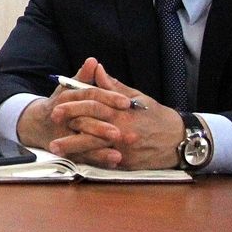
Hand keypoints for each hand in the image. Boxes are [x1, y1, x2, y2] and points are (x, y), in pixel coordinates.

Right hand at [16, 57, 111, 151]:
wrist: (39, 124)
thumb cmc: (62, 104)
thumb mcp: (70, 88)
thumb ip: (83, 77)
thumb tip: (93, 61)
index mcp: (68, 97)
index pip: (89, 95)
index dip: (108, 97)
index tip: (126, 103)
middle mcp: (64, 115)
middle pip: (84, 120)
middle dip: (102, 127)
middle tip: (120, 132)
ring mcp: (64, 134)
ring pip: (82, 140)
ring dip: (100, 147)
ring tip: (119, 153)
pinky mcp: (67, 149)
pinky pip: (83, 155)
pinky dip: (99, 158)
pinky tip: (114, 160)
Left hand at [45, 62, 183, 169]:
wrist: (180, 140)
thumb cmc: (157, 116)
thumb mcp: (136, 97)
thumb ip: (113, 86)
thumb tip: (96, 69)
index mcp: (122, 112)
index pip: (92, 105)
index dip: (72, 105)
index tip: (56, 106)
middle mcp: (121, 130)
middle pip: (88, 128)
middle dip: (67, 126)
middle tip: (50, 125)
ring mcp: (123, 149)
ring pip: (93, 147)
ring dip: (72, 147)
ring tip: (54, 147)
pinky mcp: (127, 163)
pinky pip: (104, 160)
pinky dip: (88, 158)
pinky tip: (75, 158)